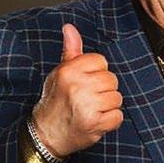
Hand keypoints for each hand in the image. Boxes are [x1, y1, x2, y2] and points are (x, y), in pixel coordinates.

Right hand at [31, 23, 122, 157]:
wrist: (46, 134)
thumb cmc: (54, 102)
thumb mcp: (59, 74)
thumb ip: (70, 51)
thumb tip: (70, 28)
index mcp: (69, 71)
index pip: (101, 61)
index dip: (96, 72)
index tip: (85, 83)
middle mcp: (78, 87)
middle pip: (111, 79)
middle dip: (103, 90)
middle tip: (88, 99)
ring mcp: (87, 106)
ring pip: (117, 98)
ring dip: (108, 106)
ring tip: (92, 110)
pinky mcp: (95, 123)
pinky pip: (118, 116)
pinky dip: (110, 121)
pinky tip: (96, 121)